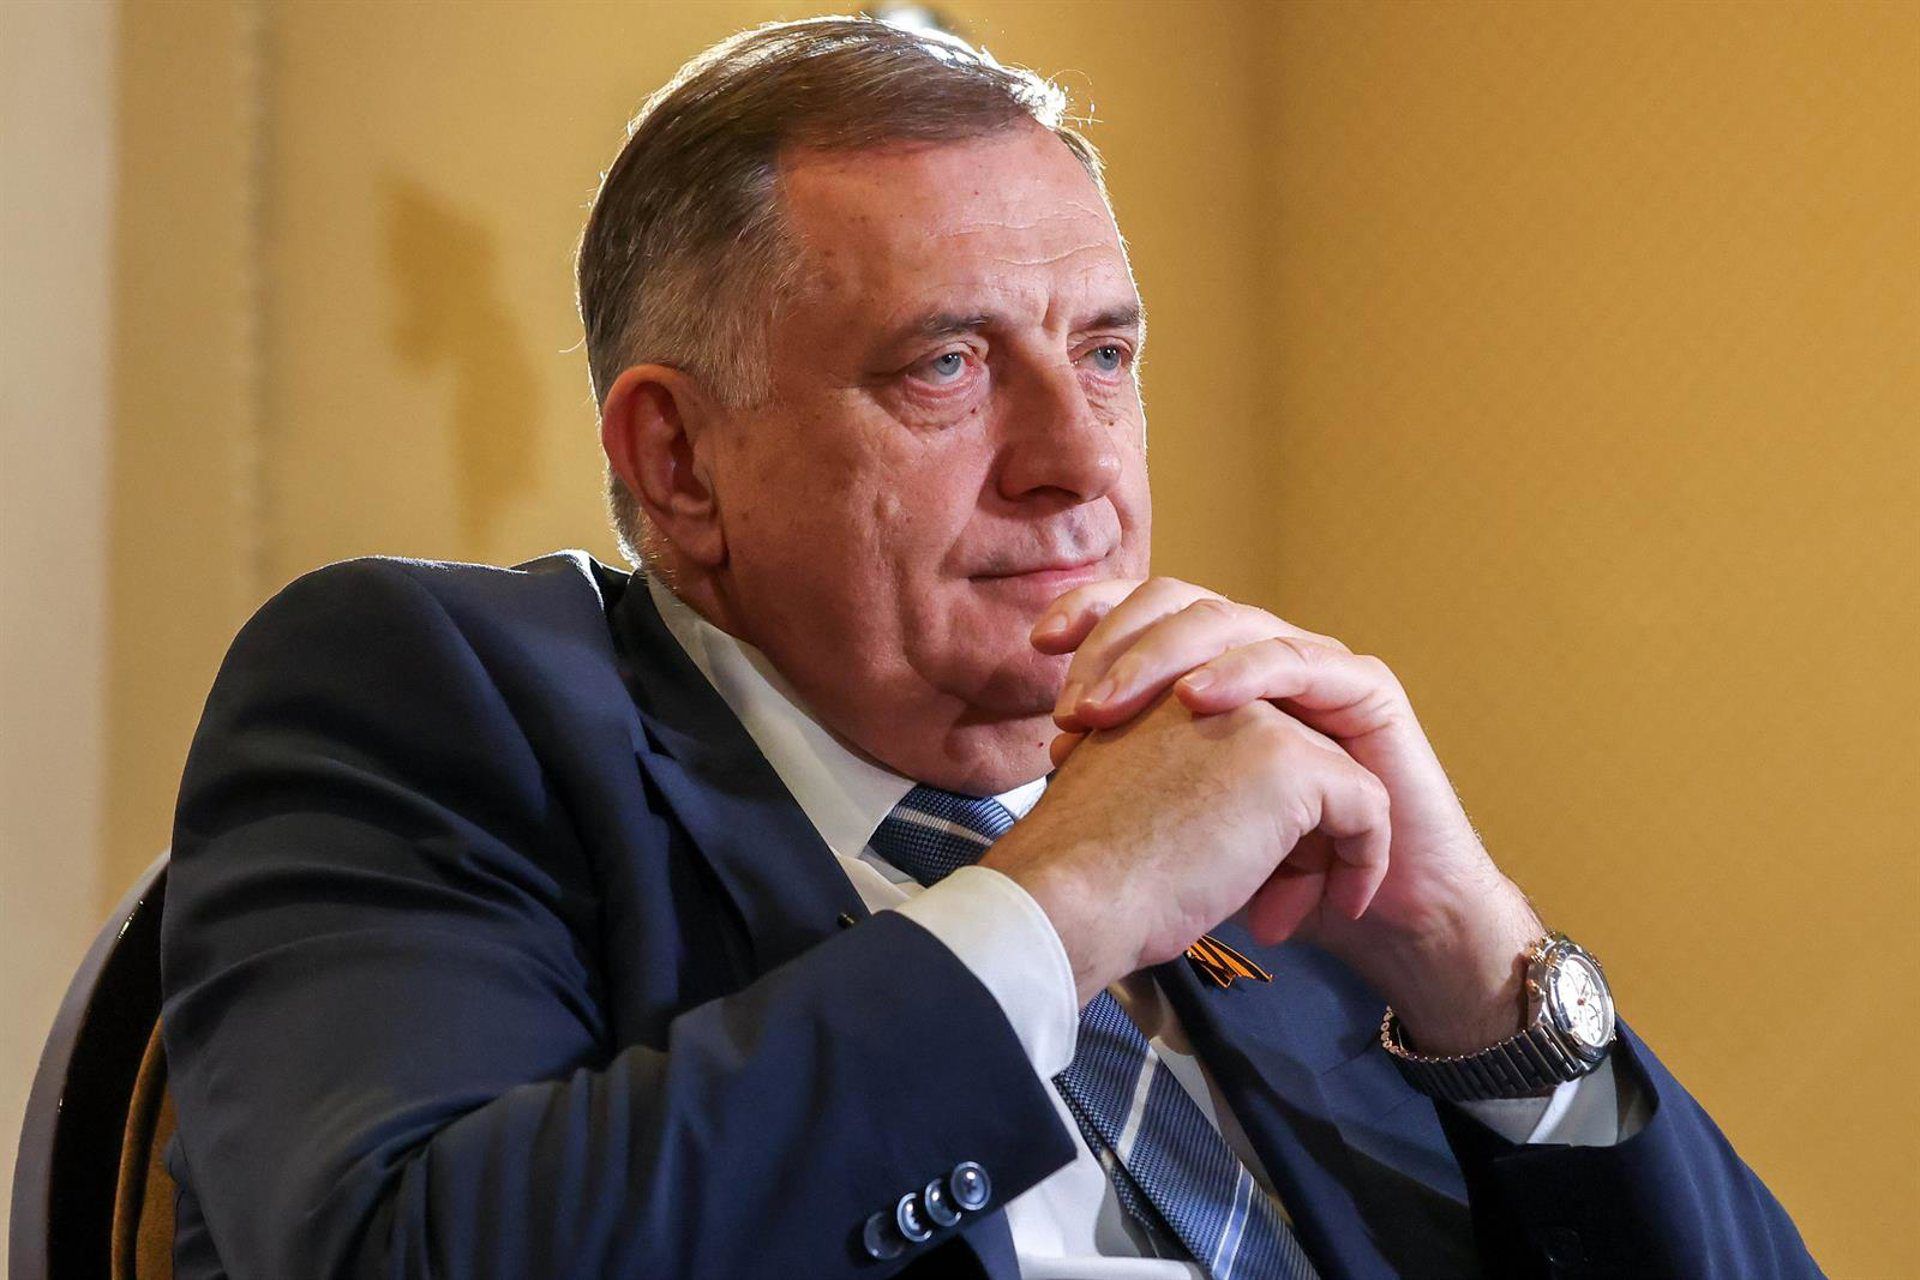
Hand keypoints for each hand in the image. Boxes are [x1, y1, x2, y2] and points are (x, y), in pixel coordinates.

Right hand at [980, 692, 1391, 1006]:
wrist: (1071, 899)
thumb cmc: (1083, 873)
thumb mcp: (1132, 798)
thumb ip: (1178, 779)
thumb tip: (1229, 816)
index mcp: (1163, 687)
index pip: (1247, 739)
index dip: (1253, 809)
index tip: (1233, 875)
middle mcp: (1210, 682)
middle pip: (1294, 755)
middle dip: (1293, 830)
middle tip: (1268, 902)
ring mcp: (1255, 713)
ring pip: (1333, 779)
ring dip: (1324, 848)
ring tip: (1289, 907)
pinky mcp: (1291, 759)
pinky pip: (1365, 807)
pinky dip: (1364, 860)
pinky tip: (1341, 905)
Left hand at [1031, 577, 1543, 1055]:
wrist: (1375, 917)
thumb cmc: (1272, 872)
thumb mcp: (1186, 820)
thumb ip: (1139, 776)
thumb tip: (1061, 757)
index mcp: (1213, 672)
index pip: (1146, 612)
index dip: (1092, 613)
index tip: (1038, 644)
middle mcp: (1259, 656)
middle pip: (1178, 606)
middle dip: (1116, 643)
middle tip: (1074, 706)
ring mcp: (1312, 666)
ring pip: (1229, 622)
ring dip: (1161, 660)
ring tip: (1112, 710)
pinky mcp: (1364, 689)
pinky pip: (1295, 660)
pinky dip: (1243, 676)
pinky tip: (1198, 700)